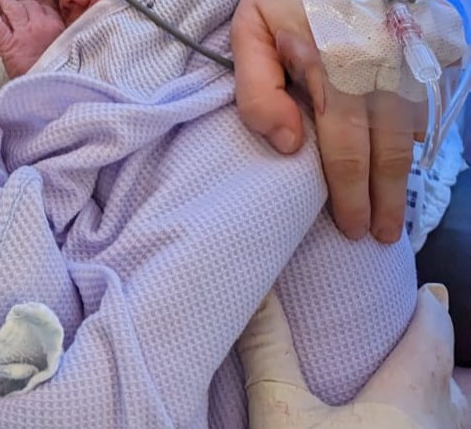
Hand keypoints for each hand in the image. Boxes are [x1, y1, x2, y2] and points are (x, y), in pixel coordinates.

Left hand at [0, 0, 64, 77]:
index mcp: (57, 26)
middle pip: (26, 3)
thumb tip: (42, 9)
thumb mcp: (62, 47)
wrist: (48, 93)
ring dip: (0, 0)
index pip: (44, 1)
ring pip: (11, 7)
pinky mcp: (9, 44)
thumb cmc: (53, 73)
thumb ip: (55, 30)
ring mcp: (25, 33)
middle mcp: (42, 25)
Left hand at [231, 0, 415, 242]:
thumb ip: (258, 91)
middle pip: (390, 152)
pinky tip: (411, 153)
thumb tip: (291, 146)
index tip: (353, 229)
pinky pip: (432, 99)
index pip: (347, 152)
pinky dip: (423, 132)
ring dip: (408, 173)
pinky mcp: (430, 40)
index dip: (350, 197)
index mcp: (335, 70)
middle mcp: (384, 69)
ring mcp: (412, 54)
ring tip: (401, 208)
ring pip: (416, 130)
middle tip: (384, 236)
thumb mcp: (246, 31)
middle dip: (387, 200)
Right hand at [237, 284, 469, 428]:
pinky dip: (428, 428)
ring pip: (453, 424)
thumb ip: (266, 346)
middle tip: (418, 327)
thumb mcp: (278, 413)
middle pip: (453, 386)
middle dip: (436, 355)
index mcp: (409, 403)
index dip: (431, 309)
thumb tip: (253, 289)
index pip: (434, 338)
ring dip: (437, 401)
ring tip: (410, 386)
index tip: (425, 289)